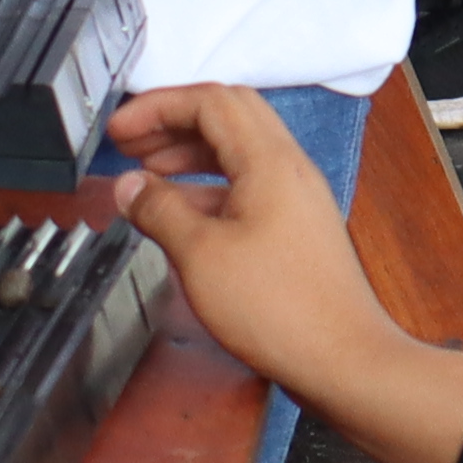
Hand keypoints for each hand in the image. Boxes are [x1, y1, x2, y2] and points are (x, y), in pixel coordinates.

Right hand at [105, 87, 399, 399]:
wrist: (342, 360)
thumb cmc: (283, 311)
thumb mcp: (200, 255)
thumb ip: (159, 210)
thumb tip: (129, 187)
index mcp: (269, 162)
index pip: (209, 102)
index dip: (157, 107)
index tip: (121, 127)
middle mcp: (289, 170)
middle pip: (227, 117)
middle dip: (173, 122)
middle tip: (132, 142)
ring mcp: (296, 199)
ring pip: (237, 152)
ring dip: (189, 154)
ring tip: (147, 176)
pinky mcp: (296, 230)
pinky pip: (247, 188)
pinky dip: (208, 188)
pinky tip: (180, 215)